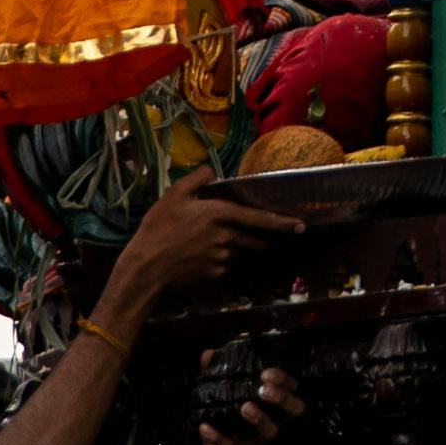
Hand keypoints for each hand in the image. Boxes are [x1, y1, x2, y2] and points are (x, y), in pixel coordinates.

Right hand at [105, 183, 286, 318]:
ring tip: (205, 244)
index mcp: (219, 214)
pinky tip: (196, 256)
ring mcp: (220, 258)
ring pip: (234, 250)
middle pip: (251, 238)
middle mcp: (225, 237)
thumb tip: (211, 170)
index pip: (257, 217)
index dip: (281, 222)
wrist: (146, 267)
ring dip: (230, 247)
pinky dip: (216, 260)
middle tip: (269, 240)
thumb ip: (196, 179)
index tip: (300, 226)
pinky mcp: (213, 274)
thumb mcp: (173, 195)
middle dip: (261, 239)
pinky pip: (222, 264)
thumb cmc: (158, 228)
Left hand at [194, 362, 305, 444]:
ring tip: (244, 407)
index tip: (265, 372)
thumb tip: (209, 353)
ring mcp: (262, 443)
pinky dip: (220, 438)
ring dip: (259, 419)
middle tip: (262, 389)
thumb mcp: (218, 397)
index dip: (284, 380)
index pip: (291, 388)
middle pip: (295, 410)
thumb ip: (214, 375)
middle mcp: (274, 422)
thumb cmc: (223, 422)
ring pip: (270, 432)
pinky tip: (205, 427)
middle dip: (282, 398)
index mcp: (272, 405)